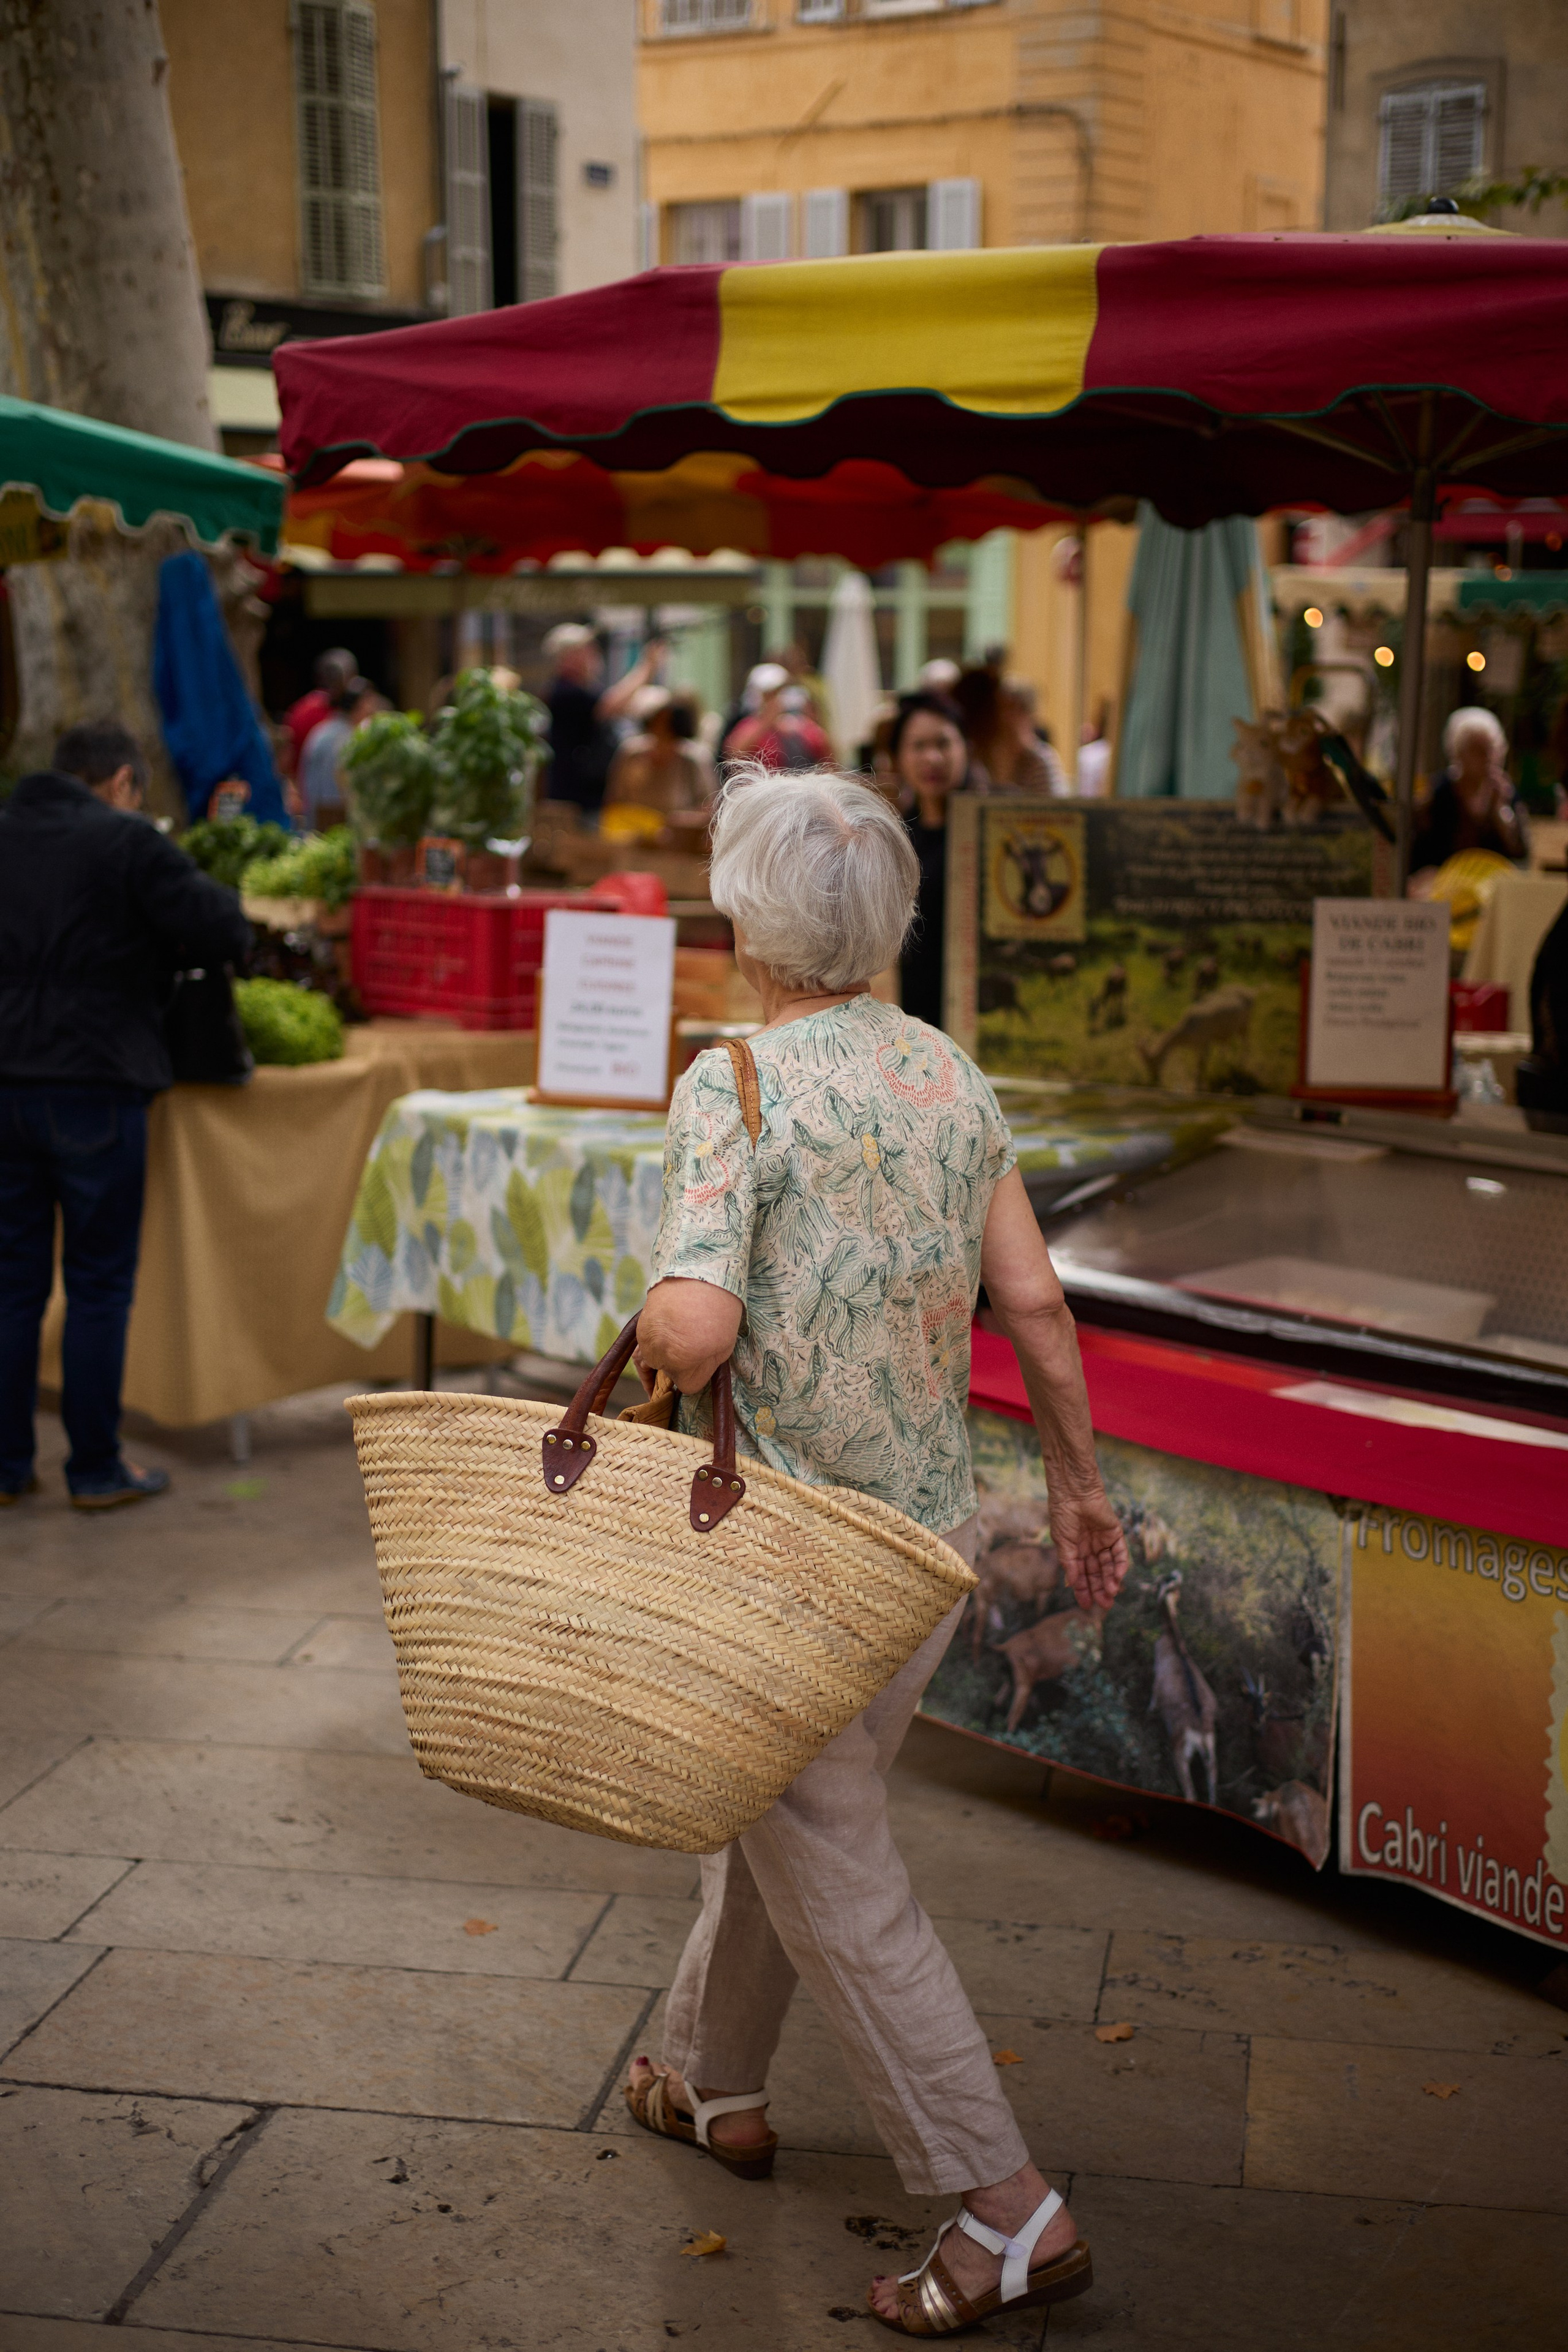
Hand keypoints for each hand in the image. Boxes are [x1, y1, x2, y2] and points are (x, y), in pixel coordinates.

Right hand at [1050, 1490, 1129, 1613]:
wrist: (1073, 1493)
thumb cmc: (1063, 1514)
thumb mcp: (1063, 1543)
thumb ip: (1070, 1563)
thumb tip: (1072, 1584)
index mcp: (1075, 1549)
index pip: (1082, 1574)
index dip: (1083, 1589)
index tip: (1085, 1605)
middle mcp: (1090, 1547)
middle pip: (1097, 1572)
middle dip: (1100, 1588)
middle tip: (1103, 1605)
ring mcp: (1103, 1540)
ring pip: (1109, 1565)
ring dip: (1110, 1580)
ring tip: (1110, 1594)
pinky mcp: (1116, 1533)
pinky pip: (1120, 1553)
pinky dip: (1120, 1566)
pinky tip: (1117, 1578)